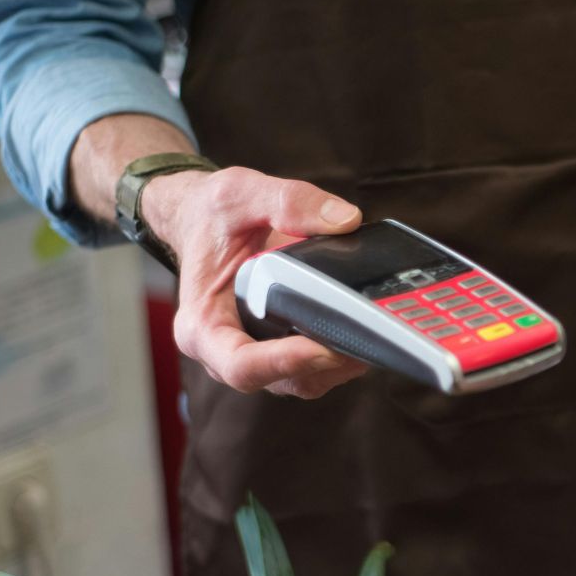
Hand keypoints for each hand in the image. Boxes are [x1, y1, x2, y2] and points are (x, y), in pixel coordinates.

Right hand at [148, 166, 370, 397]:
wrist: (206, 222)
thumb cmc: (213, 216)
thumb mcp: (241, 194)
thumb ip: (289, 202)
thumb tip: (345, 220)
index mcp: (202, 325)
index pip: (239, 365)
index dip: (282, 363)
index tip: (321, 348)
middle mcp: (225, 352)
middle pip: (280, 380)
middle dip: (325, 365)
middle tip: (367, 340)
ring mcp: (256, 357)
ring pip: (304, 381)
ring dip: (340, 364)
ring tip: (373, 334)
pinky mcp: (281, 352)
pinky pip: (315, 370)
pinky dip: (342, 355)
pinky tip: (364, 329)